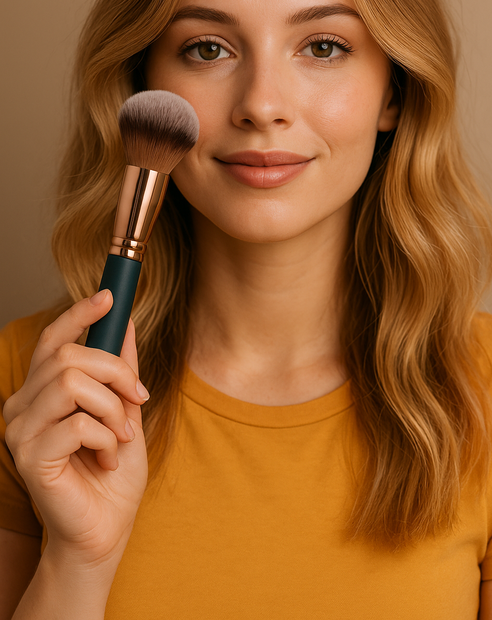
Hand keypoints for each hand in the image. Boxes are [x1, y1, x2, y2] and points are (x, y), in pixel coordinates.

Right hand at [3, 291, 148, 571]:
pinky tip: (107, 459)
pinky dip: (106, 439)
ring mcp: (21, 431)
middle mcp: (23, 406)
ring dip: (112, 410)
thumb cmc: (113, 471)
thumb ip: (120, 369)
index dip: (79, 314)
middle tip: (137, 399)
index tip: (110, 297)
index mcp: (42, 391)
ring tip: (121, 437)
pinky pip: (78, 424)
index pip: (54, 340)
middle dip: (116, 373)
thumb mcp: (124, 410)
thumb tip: (125, 322)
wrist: (106, 528)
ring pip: (72, 383)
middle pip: (70, 357)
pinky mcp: (29, 456)